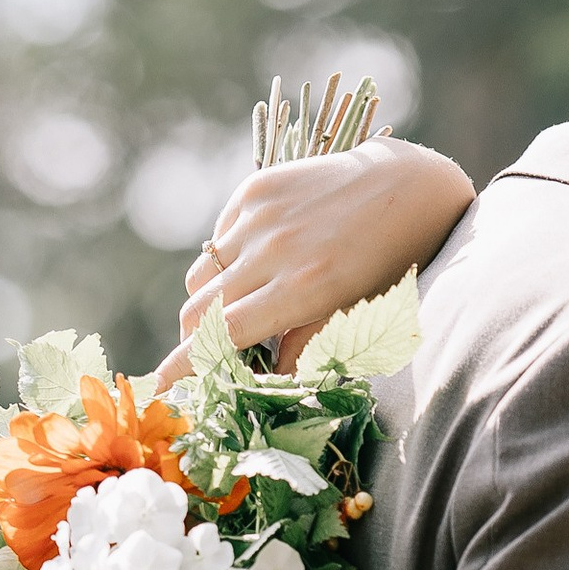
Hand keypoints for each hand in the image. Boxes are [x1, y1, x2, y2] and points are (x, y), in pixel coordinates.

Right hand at [153, 140, 474, 385]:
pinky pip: (219, 238)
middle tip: (205, 355)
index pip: (222, 334)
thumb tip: (267, 381)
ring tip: (239, 307)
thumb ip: (308, 348)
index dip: (184, 363)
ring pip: (202, 274)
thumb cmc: (393, 263)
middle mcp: (273, 251)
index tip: (159, 381)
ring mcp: (260, 215)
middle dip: (192, 340)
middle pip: (200, 308)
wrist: (409, 187)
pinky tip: (261, 261)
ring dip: (207, 301)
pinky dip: (227, 259)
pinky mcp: (256, 188)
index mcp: (302, 290)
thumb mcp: (358, 316)